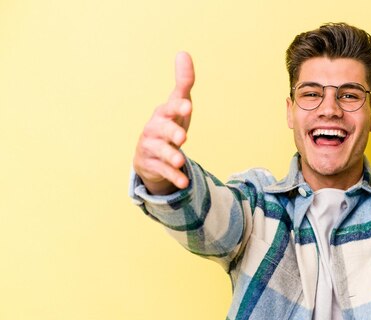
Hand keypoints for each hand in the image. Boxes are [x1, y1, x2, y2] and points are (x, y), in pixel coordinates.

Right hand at [133, 51, 194, 194]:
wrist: (150, 155)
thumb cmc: (168, 125)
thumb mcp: (178, 105)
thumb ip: (183, 82)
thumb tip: (183, 53)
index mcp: (163, 114)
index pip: (170, 108)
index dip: (177, 108)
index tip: (187, 106)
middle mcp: (155, 131)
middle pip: (162, 131)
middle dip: (171, 133)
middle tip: (183, 137)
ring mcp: (152, 149)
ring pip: (161, 152)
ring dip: (171, 156)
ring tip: (181, 162)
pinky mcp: (153, 166)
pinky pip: (163, 172)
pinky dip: (174, 177)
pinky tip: (184, 183)